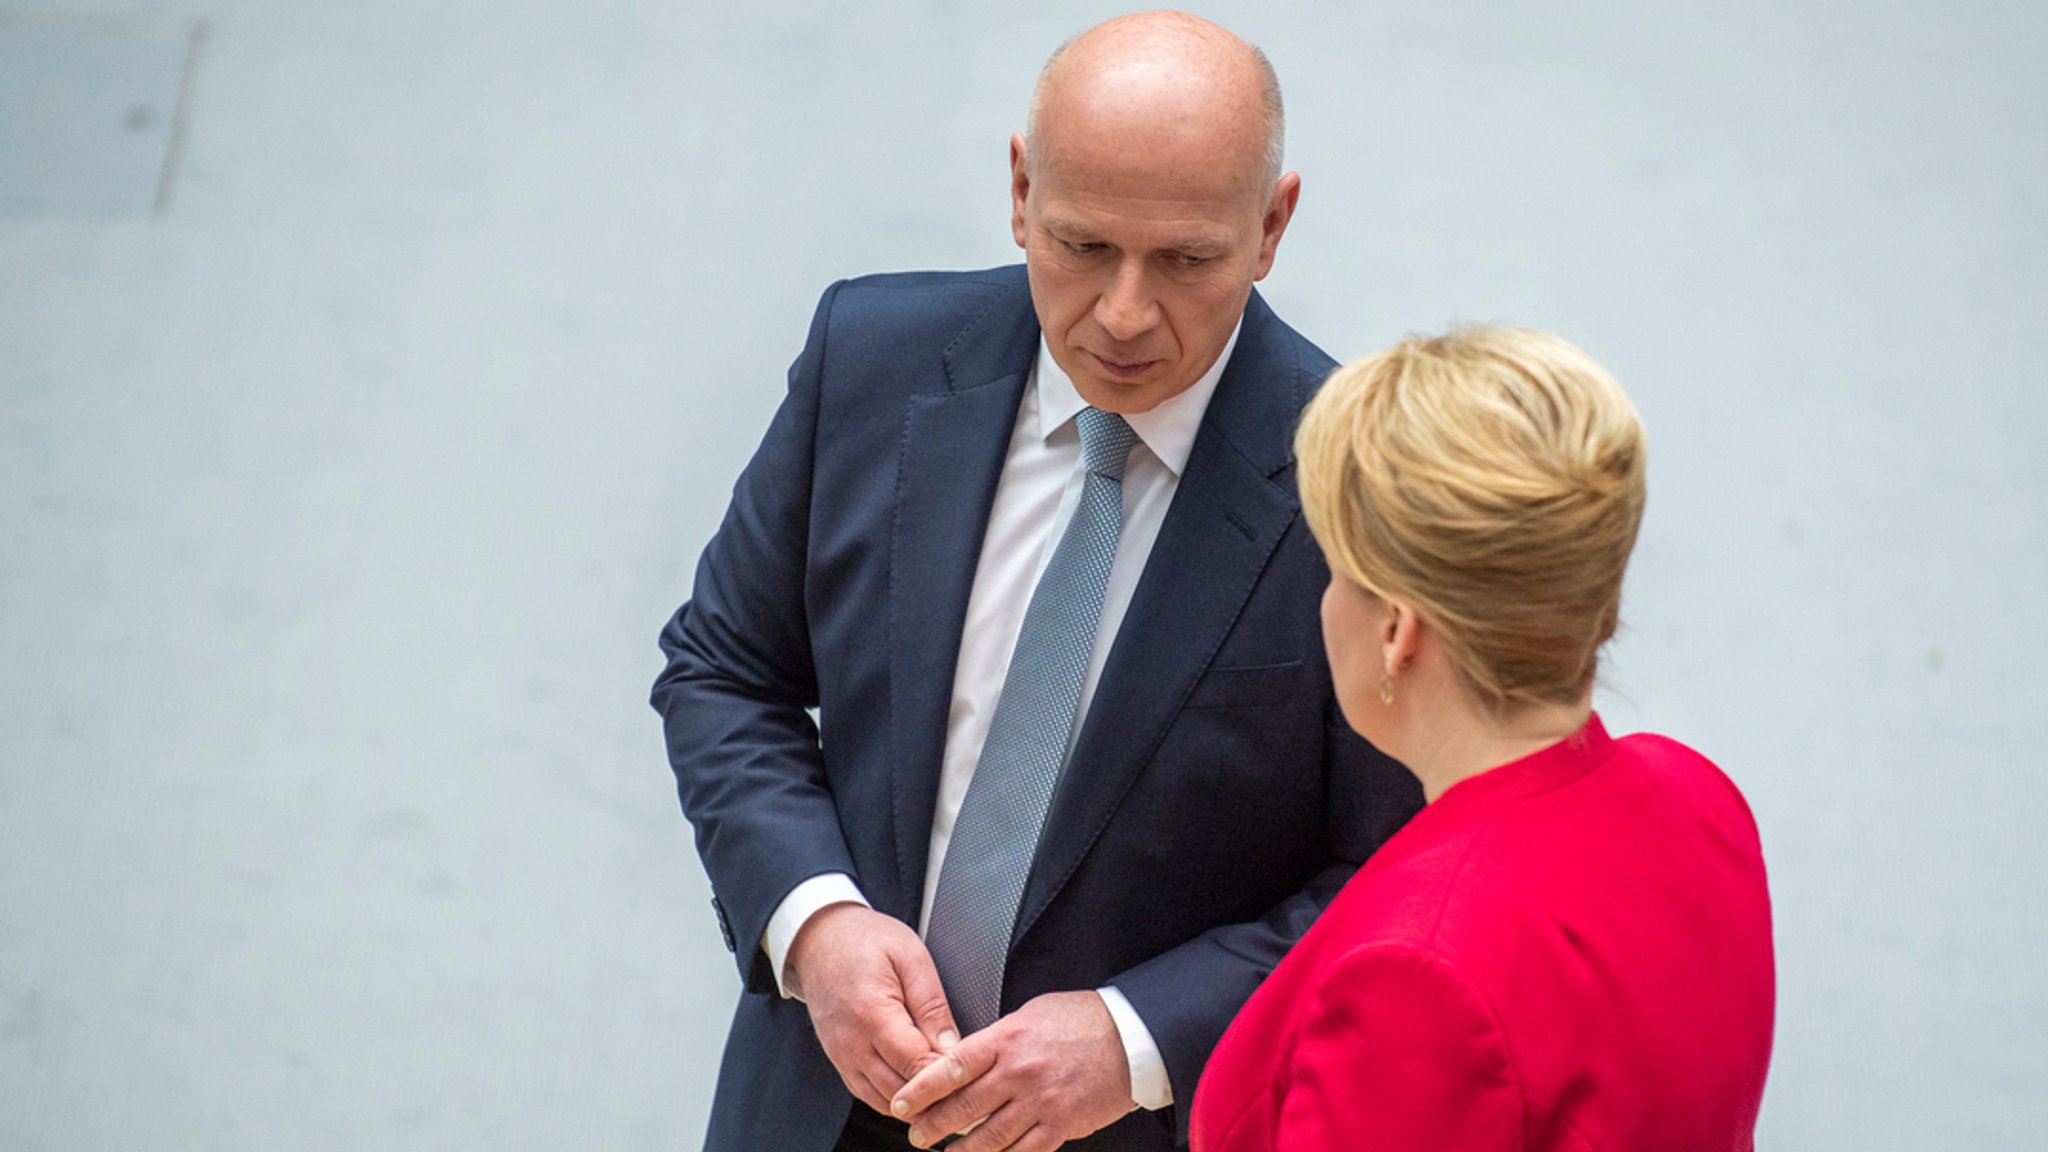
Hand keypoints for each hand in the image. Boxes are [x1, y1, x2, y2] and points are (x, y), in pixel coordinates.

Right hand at [786, 903, 959, 1115]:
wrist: (820, 939)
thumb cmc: (865, 940)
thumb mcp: (911, 957)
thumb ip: (932, 1005)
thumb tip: (952, 1046)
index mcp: (872, 1015)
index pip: (916, 1066)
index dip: (948, 1077)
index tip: (974, 1074)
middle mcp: (852, 1043)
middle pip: (901, 1093)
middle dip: (936, 1095)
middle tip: (969, 1087)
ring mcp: (842, 1056)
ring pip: (885, 1102)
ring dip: (917, 1103)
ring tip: (948, 1090)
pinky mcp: (839, 1061)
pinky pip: (869, 1095)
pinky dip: (896, 1098)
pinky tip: (918, 1087)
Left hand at [890, 990, 1136, 1150]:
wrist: (1131, 1037)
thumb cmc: (1082, 1020)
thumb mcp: (1031, 1014)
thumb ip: (998, 1038)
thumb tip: (967, 1059)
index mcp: (1008, 1038)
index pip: (952, 1066)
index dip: (922, 1088)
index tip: (902, 1101)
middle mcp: (1020, 1072)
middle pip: (964, 1107)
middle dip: (933, 1125)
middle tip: (916, 1134)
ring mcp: (1041, 1102)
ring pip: (989, 1137)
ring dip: (961, 1150)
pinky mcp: (1061, 1125)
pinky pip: (1024, 1151)